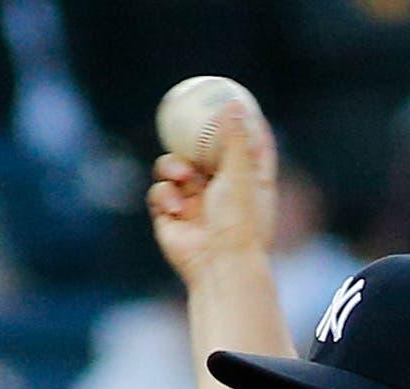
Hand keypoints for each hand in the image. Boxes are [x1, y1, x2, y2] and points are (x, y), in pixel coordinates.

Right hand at [146, 99, 277, 289]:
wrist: (218, 268)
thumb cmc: (238, 224)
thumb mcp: (239, 174)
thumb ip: (233, 139)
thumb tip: (232, 104)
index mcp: (249, 184)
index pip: (249, 148)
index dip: (242, 124)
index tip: (235, 99)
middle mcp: (223, 193)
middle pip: (206, 154)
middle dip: (193, 138)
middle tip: (185, 116)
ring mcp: (195, 205)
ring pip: (176, 169)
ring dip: (172, 166)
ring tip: (180, 175)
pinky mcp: (171, 218)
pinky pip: (160, 193)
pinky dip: (164, 195)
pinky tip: (174, 207)